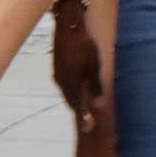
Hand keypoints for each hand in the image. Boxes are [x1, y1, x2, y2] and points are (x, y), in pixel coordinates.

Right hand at [51, 5, 101, 132]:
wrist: (68, 26)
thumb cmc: (84, 47)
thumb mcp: (94, 67)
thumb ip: (94, 86)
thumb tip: (97, 103)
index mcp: (71, 85)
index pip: (78, 106)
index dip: (83, 118)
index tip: (87, 130)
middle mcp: (62, 82)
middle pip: (71, 100)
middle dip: (79, 108)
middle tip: (87, 117)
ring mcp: (58, 74)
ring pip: (67, 90)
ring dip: (75, 97)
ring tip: (83, 103)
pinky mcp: (58, 66)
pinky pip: (65, 82)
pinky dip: (72, 87)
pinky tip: (77, 84)